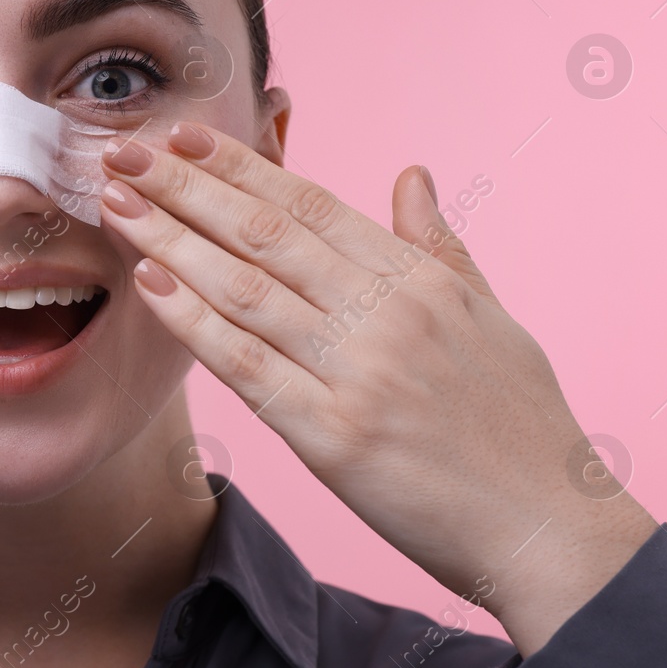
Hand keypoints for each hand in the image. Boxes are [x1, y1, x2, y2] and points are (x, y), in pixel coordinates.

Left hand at [96, 121, 658, 654]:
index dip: (240, 166)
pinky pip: (247, 367)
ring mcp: (358, 375)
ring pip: (244, 289)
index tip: (184, 136)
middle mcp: (386, 316)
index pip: (311, 205)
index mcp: (421, 281)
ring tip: (116, 203)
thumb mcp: (493, 318)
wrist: (550, 531)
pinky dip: (192, 321)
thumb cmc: (523, 429)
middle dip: (184, 187)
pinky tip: (149, 283)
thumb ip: (440, 245)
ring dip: (171, 241)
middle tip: (123, 150)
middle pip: (265, 234)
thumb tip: (410, 174)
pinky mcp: (332, 439)